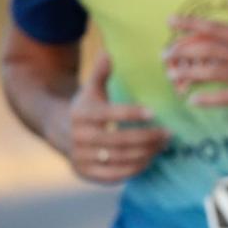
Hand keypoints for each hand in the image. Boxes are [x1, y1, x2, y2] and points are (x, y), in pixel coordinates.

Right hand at [57, 50, 169, 183]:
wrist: (58, 130)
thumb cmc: (86, 107)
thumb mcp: (91, 89)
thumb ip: (101, 72)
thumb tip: (109, 51)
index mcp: (81, 114)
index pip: (110, 115)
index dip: (132, 114)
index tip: (154, 113)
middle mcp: (79, 138)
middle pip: (120, 140)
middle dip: (148, 138)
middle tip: (169, 133)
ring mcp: (81, 158)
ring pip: (120, 159)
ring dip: (147, 153)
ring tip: (164, 145)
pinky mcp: (86, 173)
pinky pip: (115, 175)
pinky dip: (135, 169)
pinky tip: (150, 159)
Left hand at [165, 0, 227, 113]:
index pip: (212, 28)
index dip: (189, 24)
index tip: (169, 22)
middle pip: (205, 50)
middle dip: (181, 52)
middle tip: (164, 54)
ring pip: (210, 73)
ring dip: (188, 74)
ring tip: (172, 76)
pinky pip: (225, 97)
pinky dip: (207, 99)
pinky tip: (192, 100)